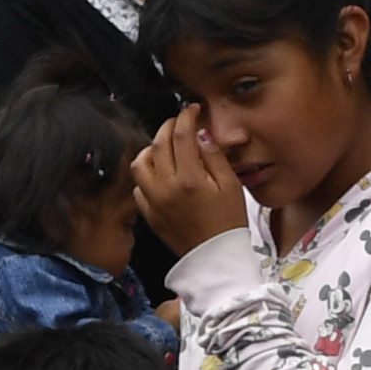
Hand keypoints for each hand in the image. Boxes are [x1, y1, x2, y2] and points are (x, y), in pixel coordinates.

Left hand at [128, 113, 243, 257]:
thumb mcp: (231, 186)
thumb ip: (215, 157)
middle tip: (180, 122)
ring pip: (140, 163)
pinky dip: (147, 175)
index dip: (186, 116)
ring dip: (152, 149)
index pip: (182, 135)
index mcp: (189, 178)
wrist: (216, 259)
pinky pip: (138, 187)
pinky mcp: (149, 214)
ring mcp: (154, 201)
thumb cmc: (229, 223)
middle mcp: (166, 187)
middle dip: (169, 126)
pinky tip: (161, 175)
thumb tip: (202, 134)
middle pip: (158, 143)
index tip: (192, 110)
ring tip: (166, 148)